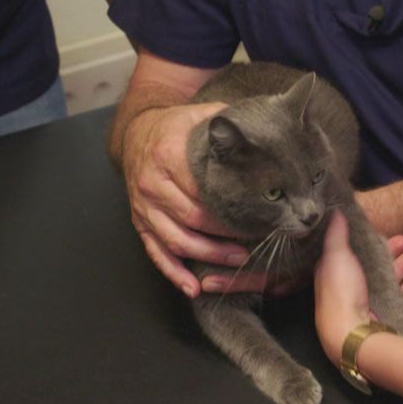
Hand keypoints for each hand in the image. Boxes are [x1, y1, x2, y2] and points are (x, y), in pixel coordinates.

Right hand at [120, 101, 245, 296]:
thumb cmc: (176, 126)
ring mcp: (143, 206)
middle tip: (253, 245)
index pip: (203, 189)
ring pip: (176, 239)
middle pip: (192, 218)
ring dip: (206, 256)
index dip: (232, 207)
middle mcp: (153, 183)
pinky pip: (155, 251)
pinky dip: (172, 272)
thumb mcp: (201, 115)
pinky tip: (191, 288)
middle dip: (224, 236)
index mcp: (169, 155)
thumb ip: (230, 123)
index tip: (258, 216)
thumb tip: (267, 130)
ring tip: (235, 262)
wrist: (136, 132)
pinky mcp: (139, 222)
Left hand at [313, 212, 402, 360]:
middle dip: (392, 250)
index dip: (370, 240)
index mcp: (335, 273)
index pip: (353, 252)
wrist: (353, 335)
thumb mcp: (335, 257)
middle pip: (374, 265)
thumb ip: (337, 235)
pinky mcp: (384, 315)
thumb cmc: (340, 294)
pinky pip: (400, 297)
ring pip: (389, 279)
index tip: (385, 229)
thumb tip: (334, 211)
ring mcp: (368, 303)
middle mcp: (351, 287)